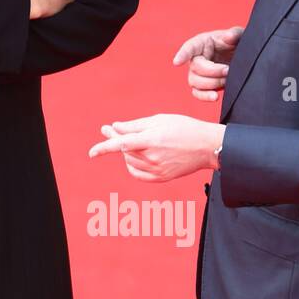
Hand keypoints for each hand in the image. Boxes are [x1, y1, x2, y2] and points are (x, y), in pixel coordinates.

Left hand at [88, 114, 222, 181]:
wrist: (206, 147)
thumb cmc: (184, 128)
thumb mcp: (160, 120)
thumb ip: (135, 125)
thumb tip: (115, 128)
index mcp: (152, 140)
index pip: (121, 144)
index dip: (104, 147)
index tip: (92, 153)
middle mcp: (153, 157)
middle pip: (124, 151)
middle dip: (116, 140)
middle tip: (112, 129)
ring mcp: (157, 170)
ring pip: (129, 162)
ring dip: (126, 152)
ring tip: (137, 141)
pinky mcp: (161, 178)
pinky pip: (137, 174)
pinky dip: (132, 166)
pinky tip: (136, 157)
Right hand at [173, 26, 243, 101]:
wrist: (244, 59)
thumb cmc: (237, 44)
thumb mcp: (239, 35)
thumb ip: (235, 33)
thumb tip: (228, 37)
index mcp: (202, 42)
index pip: (190, 47)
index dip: (183, 54)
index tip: (177, 62)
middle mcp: (197, 57)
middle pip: (195, 67)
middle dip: (212, 71)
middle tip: (227, 70)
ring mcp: (199, 73)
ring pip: (194, 82)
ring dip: (211, 83)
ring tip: (226, 80)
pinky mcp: (204, 86)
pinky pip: (198, 93)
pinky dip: (205, 96)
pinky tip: (215, 96)